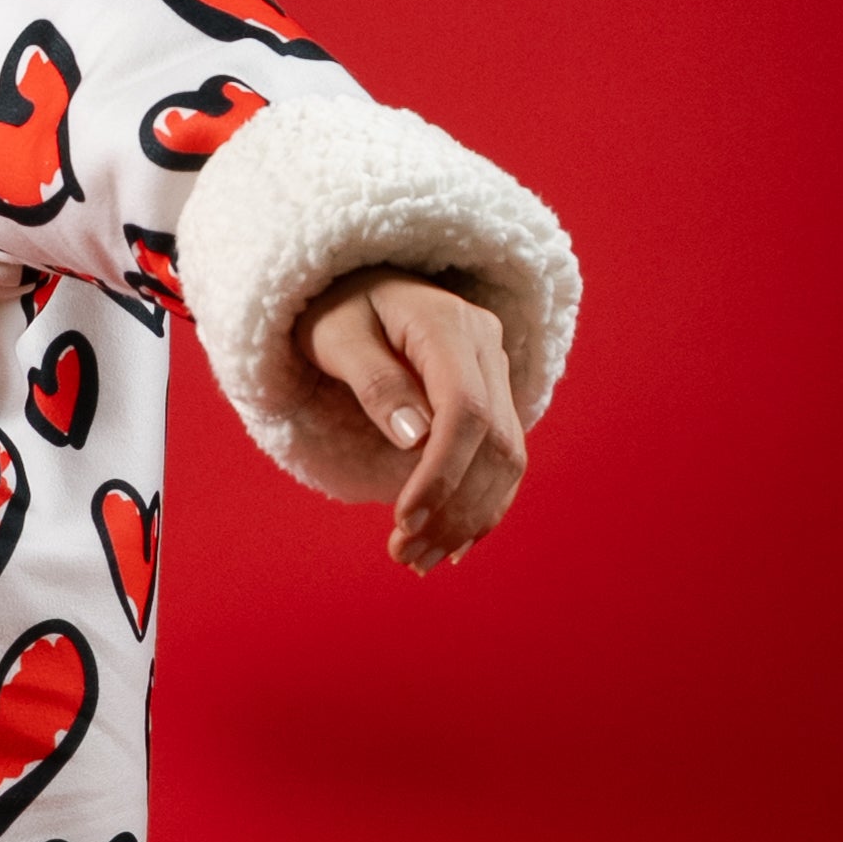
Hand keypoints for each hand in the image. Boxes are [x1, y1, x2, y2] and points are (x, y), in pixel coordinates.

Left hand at [297, 268, 526, 573]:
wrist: (354, 281)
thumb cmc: (334, 306)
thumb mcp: (335, 336)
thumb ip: (374, 382)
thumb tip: (414, 440)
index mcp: (448, 324)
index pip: (464, 411)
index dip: (441, 474)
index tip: (405, 520)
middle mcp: (485, 345)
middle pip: (494, 442)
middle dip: (454, 508)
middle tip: (407, 556)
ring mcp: (494, 369)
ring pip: (508, 456)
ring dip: (470, 517)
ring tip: (421, 560)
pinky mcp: (491, 394)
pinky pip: (503, 456)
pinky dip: (484, 503)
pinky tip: (455, 543)